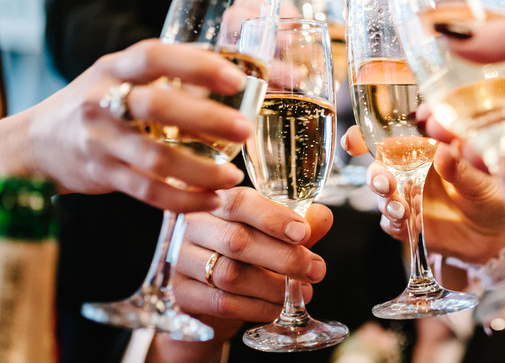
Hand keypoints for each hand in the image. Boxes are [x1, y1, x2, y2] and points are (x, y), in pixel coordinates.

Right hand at [1, 39, 252, 212]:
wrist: (38, 142)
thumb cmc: (98, 102)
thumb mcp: (121, 75)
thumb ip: (166, 73)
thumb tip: (231, 73)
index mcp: (114, 69)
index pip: (153, 57)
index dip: (196, 65)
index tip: (236, 79)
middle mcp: (103, 101)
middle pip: (156, 107)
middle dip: (206, 119)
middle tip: (244, 128)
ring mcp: (101, 141)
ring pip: (155, 158)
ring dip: (200, 170)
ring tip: (233, 176)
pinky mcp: (104, 175)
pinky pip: (147, 191)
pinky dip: (182, 199)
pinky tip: (211, 200)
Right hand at [146, 187, 331, 360]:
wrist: (207, 292)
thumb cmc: (244, 251)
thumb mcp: (270, 231)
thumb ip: (296, 223)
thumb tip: (322, 217)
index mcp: (214, 199)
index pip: (239, 202)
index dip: (273, 217)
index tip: (304, 233)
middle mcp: (191, 225)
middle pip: (236, 241)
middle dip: (284, 257)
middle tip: (316, 270)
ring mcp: (180, 260)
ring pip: (230, 274)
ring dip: (273, 286)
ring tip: (303, 291)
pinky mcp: (181, 293)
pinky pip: (222, 303)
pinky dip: (257, 307)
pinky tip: (278, 306)